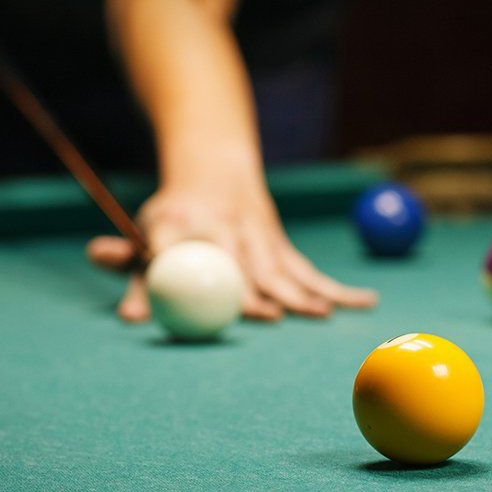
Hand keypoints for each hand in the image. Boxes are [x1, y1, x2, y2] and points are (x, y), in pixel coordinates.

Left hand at [87, 187, 377, 322]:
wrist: (213, 172)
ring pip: (281, 268)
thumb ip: (133, 272)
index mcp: (179, 224)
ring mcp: (256, 236)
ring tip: (319, 313)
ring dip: (301, 290)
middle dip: (256, 289)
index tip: (205, 298)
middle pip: (241, 265)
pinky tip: (365, 301)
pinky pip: (309, 270)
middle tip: (270, 314)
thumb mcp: (144, 237)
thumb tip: (127, 318)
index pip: (186, 250)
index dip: (197, 274)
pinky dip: (337, 288)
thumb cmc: (172, 218)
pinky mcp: (281, 245)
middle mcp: (222, 228)